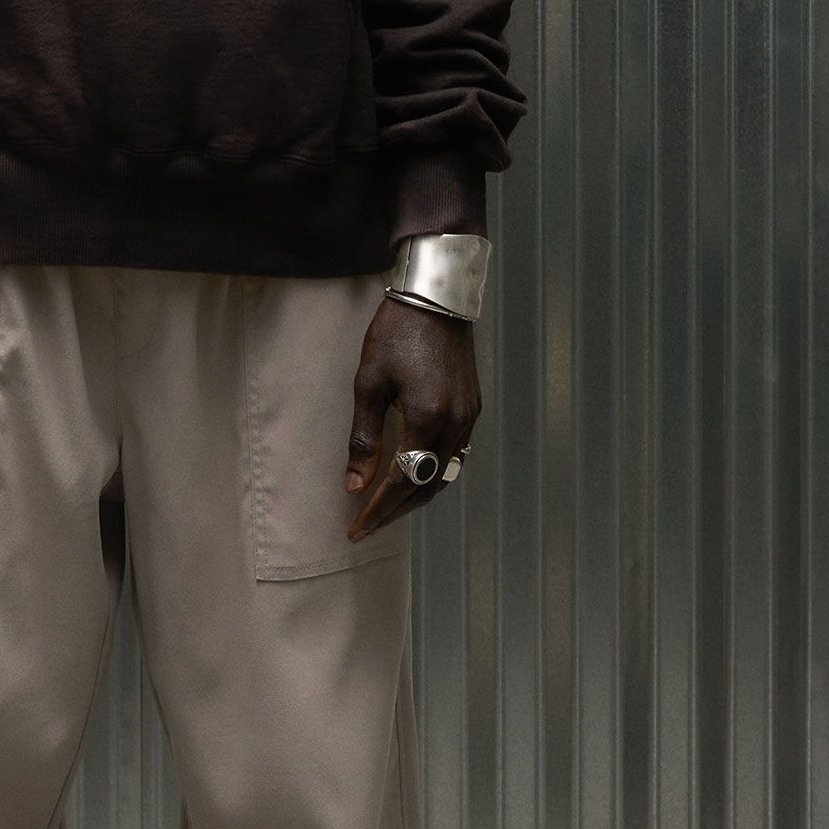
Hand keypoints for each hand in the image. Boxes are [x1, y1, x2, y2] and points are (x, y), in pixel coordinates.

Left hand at [344, 299, 479, 541]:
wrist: (437, 298)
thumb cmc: (396, 334)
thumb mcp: (369, 383)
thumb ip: (364, 438)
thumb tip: (355, 484)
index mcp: (426, 418)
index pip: (401, 483)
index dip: (377, 511)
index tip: (355, 530)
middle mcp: (454, 424)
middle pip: (426, 488)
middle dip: (395, 511)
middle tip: (367, 525)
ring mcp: (468, 417)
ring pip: (443, 475)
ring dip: (415, 496)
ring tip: (386, 508)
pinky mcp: (472, 408)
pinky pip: (453, 455)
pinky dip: (430, 474)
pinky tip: (411, 475)